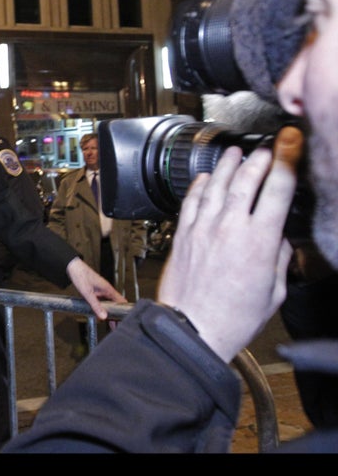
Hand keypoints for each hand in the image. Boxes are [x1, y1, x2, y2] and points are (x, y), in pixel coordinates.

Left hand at [66, 257, 126, 319]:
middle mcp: (107, 290)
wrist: (73, 267)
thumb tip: (104, 317)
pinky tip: (98, 313)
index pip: (121, 302)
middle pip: (115, 304)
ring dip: (109, 312)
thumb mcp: (88, 294)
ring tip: (109, 322)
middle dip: (116, 314)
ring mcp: (101, 290)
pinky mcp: (96, 290)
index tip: (123, 320)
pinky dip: (102, 308)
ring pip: (109, 303)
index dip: (124, 311)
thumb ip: (96, 306)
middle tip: (115, 325)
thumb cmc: (81, 276)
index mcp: (108, 289)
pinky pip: (102, 301)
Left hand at [157, 126, 301, 362]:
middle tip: (268, 149)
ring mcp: (203, 228)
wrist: (191, 329)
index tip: (291, 146)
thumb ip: (280, 259)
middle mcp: (230, 228)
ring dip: (229, 166)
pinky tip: (206, 177)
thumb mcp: (274, 291)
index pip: (277, 191)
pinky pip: (191, 201)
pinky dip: (200, 185)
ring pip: (217, 186)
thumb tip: (281, 239)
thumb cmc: (233, 317)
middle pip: (247, 181)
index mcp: (259, 242)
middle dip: (260, 159)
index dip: (286, 162)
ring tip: (237, 153)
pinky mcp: (183, 234)